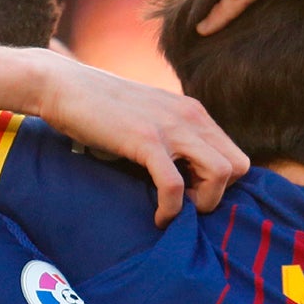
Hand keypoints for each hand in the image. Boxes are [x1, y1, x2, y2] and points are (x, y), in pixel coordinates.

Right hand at [33, 53, 249, 226]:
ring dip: (203, 202)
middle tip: (187, 205)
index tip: (193, 194)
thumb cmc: (100, 109)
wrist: (64, 87)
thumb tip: (183, 174)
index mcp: (193, 112)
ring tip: (175, 210)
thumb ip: (170, 138)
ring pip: (221, 173)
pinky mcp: (145, 140)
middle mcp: (190, 116)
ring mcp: (170, 127)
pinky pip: (175, 185)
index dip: (221, 184)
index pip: (237, 156)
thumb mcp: (148, 118)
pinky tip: (158, 217)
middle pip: (239, 166)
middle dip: (218, 194)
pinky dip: (171, 209)